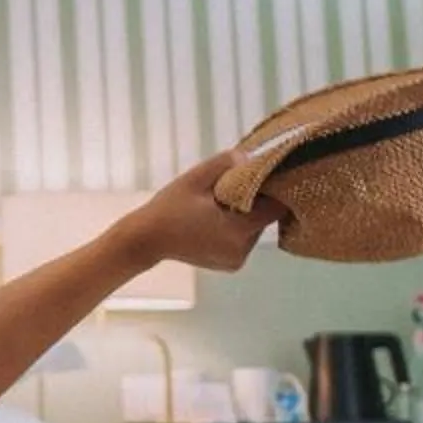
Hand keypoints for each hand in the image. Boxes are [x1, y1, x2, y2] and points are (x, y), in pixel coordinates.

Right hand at [106, 151, 279, 274]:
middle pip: (265, 219)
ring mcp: (236, 260)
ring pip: (254, 230)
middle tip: (234, 188)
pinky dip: (237, 229)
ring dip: (245, 215)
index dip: (272, 190)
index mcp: (237, 230)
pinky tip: (216, 221)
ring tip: (221, 205)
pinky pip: (244, 241)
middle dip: (255, 202)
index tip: (261, 177)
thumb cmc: (169, 208)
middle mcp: (241, 249)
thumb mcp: (195, 178)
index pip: (275, 209)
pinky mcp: (231, 265)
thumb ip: (225, 163)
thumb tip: (250, 158)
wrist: (147, 239)